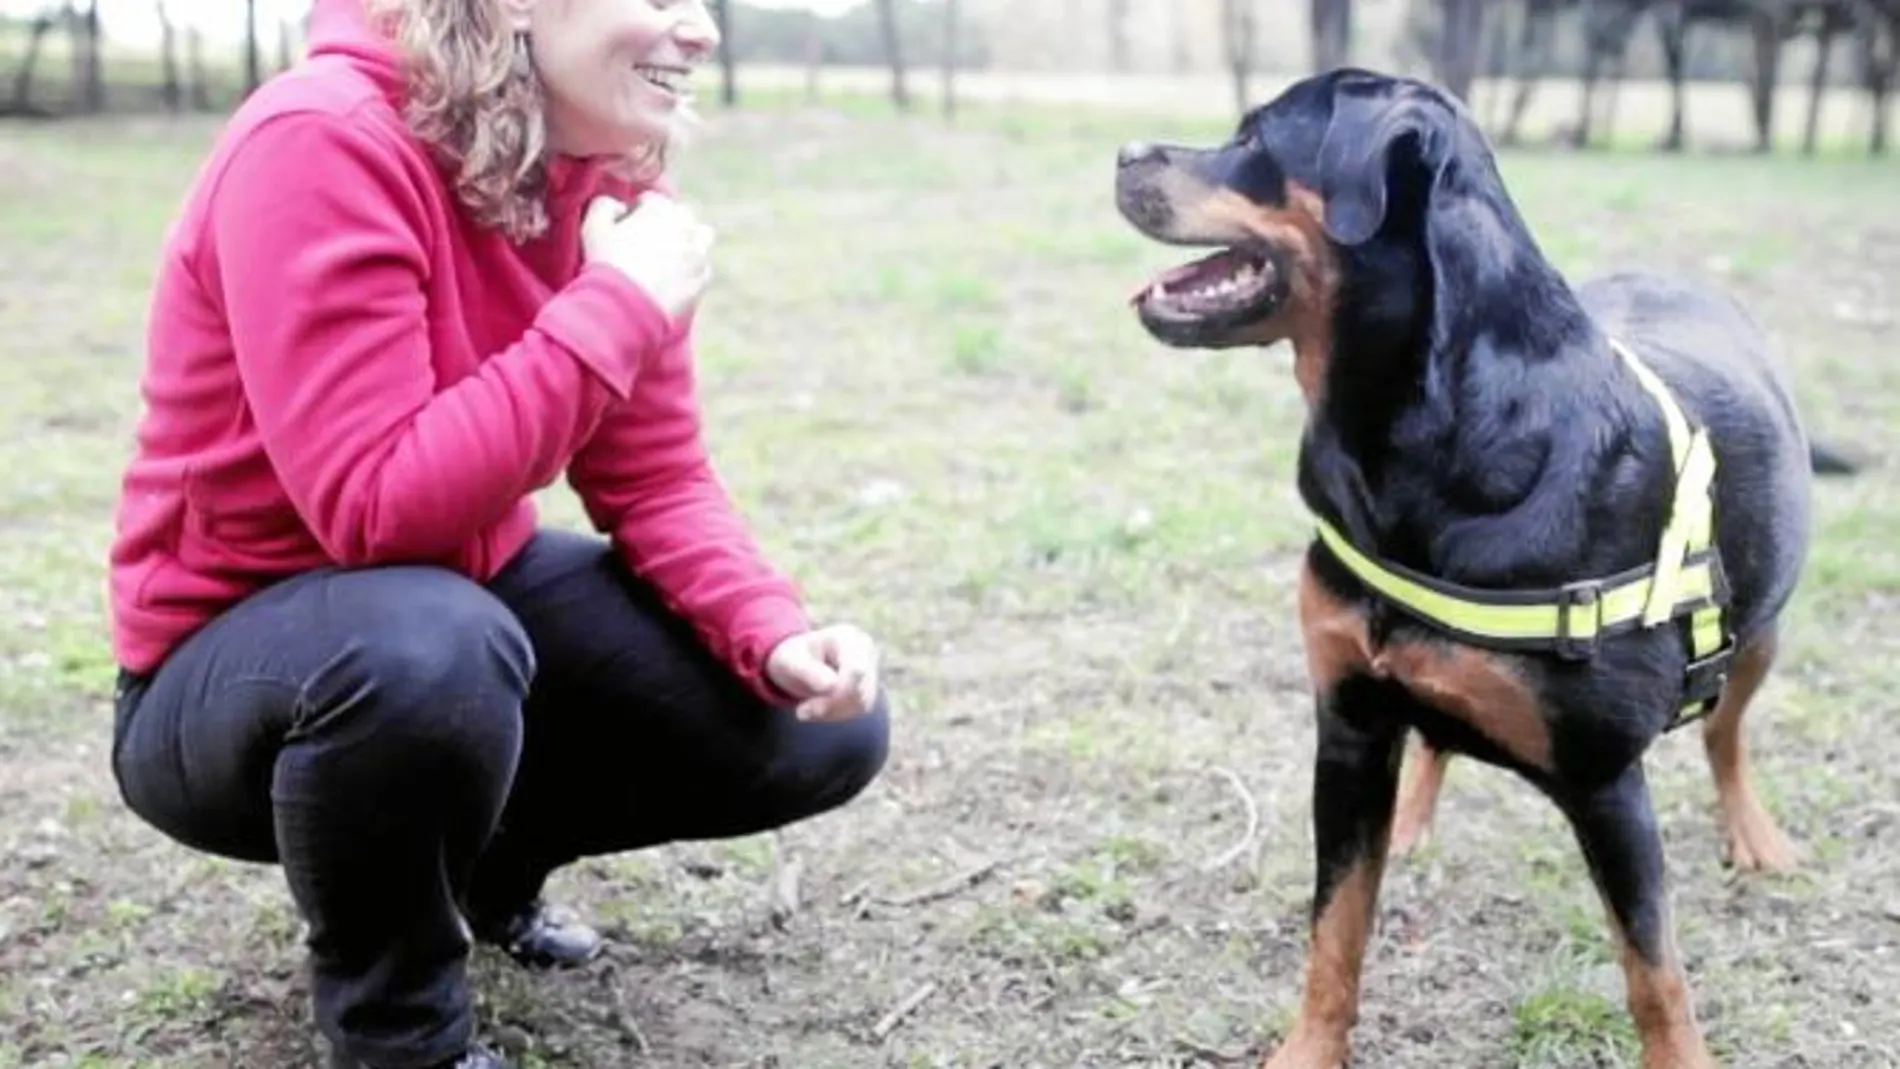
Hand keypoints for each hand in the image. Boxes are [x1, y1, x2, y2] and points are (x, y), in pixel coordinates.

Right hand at [581, 192, 713, 320]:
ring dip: (688, 241)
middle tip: (647, 240)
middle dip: (667, 222)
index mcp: (660, 209)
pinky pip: (702, 269)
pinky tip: (674, 279)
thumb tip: (618, 206)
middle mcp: (686, 227)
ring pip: (700, 238)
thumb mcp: (593, 227)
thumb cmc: (607, 264)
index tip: (626, 224)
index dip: (636, 211)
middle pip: (680, 216)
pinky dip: (691, 269)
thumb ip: (604, 205)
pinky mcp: (701, 281)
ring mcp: (698, 255)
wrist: (626, 308)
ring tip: (668, 256)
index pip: (651, 200)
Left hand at [766, 624, 880, 722]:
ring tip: (805, 710)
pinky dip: (835, 714)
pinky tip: (817, 709)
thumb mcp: (792, 662)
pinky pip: (858, 709)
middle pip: (859, 689)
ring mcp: (871, 669)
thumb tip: (832, 686)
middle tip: (801, 712)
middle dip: (829, 705)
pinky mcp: (869, 688)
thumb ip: (810, 672)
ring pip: (861, 703)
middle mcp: (866, 651)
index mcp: (848, 637)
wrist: (798, 661)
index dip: (837, 692)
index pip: (856, 670)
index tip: (804, 709)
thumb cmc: (793, 657)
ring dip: (831, 712)